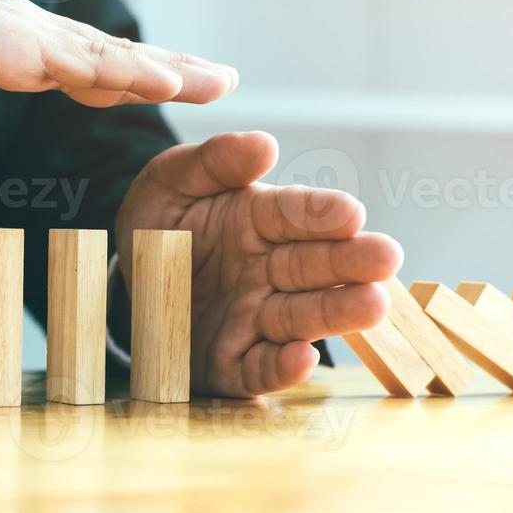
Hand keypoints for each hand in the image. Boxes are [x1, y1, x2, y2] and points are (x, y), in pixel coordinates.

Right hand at [0, 0, 237, 138]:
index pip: (72, 64)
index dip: (119, 74)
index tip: (160, 84)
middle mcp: (11, 29)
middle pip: (106, 53)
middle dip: (165, 67)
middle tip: (219, 78)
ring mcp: (10, 32)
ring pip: (107, 54)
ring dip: (167, 69)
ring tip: (220, 82)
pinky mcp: (2, 44)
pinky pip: (82, 64)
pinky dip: (132, 74)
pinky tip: (173, 85)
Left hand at [116, 132, 401, 397]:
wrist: (126, 288)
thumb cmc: (158, 229)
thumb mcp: (170, 184)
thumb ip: (211, 161)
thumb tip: (263, 144)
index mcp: (257, 221)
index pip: (294, 214)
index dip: (320, 214)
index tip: (350, 212)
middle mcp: (267, 271)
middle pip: (312, 266)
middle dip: (350, 263)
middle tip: (386, 257)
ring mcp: (253, 318)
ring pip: (301, 317)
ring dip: (336, 313)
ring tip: (372, 306)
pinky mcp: (232, 364)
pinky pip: (259, 367)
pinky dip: (281, 366)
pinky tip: (303, 357)